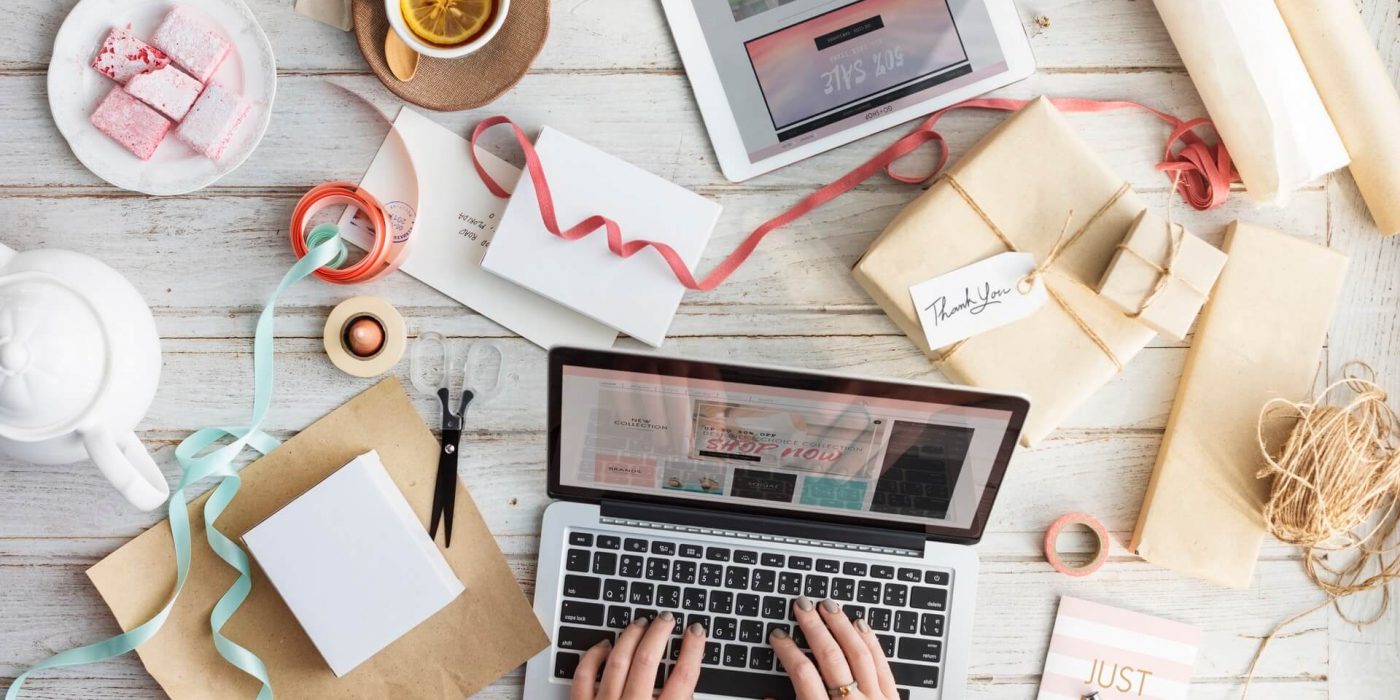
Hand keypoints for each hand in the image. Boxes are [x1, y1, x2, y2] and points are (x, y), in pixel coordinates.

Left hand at [571, 611, 706, 699]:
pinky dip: (594, 656)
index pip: (683, 677)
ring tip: (641, 623)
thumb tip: (688, 689)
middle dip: (659, 632)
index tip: (696, 631)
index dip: (693, 649)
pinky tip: (605, 646)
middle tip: (666, 618)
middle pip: (648, 660)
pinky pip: (584, 675)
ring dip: (630, 637)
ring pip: (618, 660)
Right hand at [767, 596, 900, 699]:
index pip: (802, 673)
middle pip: (831, 656)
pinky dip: (871, 641)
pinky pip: (882, 663)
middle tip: (802, 605)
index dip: (787, 650)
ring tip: (829, 606)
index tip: (778, 634)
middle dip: (814, 626)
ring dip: (842, 625)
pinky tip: (861, 625)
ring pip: (858, 652)